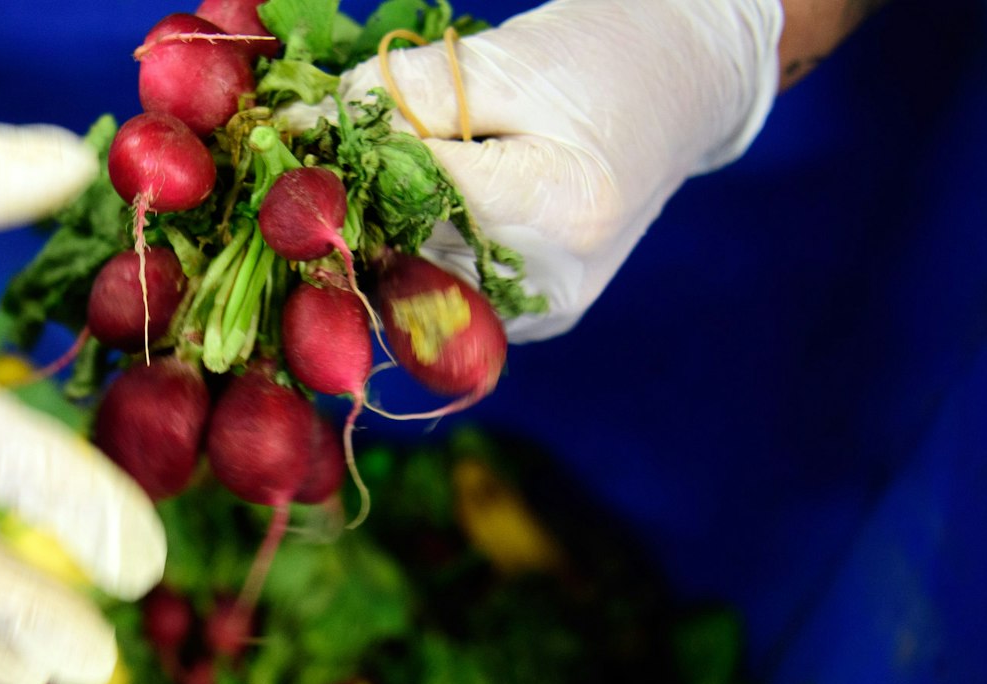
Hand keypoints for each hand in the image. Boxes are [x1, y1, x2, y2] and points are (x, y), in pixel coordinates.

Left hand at [318, 0, 781, 339]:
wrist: (679, 89)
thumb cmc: (597, 59)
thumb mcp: (503, 60)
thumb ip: (403, 97)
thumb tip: (307, 129)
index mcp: (559, 207)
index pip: (417, 197)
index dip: (355, 166)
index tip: (308, 136)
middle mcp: (553, 278)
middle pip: (410, 250)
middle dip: (358, 204)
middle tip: (324, 162)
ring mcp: (545, 310)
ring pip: (415, 281)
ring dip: (378, 233)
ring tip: (375, 181)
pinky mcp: (534, 321)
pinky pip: (444, 293)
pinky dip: (415, 253)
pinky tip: (415, 214)